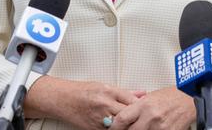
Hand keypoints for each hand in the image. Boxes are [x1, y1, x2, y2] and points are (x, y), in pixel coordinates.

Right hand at [24, 76, 141, 129]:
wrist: (63, 99)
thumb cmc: (83, 91)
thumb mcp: (105, 86)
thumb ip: (125, 92)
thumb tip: (142, 93)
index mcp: (109, 91)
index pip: (132, 100)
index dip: (142, 105)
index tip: (147, 108)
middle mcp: (105, 105)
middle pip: (128, 113)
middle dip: (137, 117)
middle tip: (144, 118)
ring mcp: (99, 118)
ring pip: (120, 125)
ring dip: (128, 125)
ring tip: (134, 124)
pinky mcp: (94, 129)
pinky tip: (121, 128)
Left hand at [110, 87, 195, 129]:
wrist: (190, 101)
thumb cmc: (172, 96)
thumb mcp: (151, 96)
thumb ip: (137, 106)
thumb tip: (121, 115)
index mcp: (144, 104)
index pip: (122, 119)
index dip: (114, 126)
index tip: (112, 128)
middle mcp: (151, 116)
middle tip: (124, 129)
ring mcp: (160, 127)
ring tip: (142, 127)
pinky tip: (150, 129)